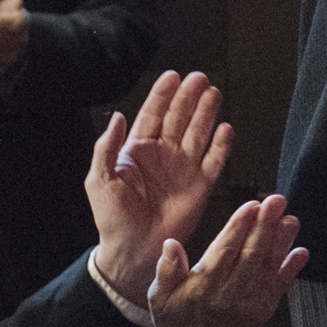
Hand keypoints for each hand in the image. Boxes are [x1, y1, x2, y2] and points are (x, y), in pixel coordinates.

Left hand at [88, 71, 232, 305]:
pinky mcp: (200, 187)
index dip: (163, 94)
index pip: (152, 114)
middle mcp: (163, 155)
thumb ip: (107, 147)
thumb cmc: (112, 218)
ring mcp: (183, 170)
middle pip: (179, 118)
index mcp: (138, 151)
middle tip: (200, 77)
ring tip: (214, 93)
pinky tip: (226, 128)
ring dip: (206, 113)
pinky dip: (221, 145)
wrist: (133, 251)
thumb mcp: (100, 180)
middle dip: (189, 96)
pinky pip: (214, 161)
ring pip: (198, 133)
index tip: (172, 75)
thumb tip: (118, 116)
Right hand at [150, 194, 305, 326]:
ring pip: (268, 268)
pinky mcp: (263, 310)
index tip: (251, 205)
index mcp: (203, 287)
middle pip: (251, 255)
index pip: (224, 251)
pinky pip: (280, 287)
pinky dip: (291, 269)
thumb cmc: (177, 319)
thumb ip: (165, 271)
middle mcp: (229, 295)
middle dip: (265, 226)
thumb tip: (170, 243)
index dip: (238, 227)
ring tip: (290, 219)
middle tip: (276, 200)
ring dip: (282, 242)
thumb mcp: (160, 298)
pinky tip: (301, 251)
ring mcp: (250, 303)